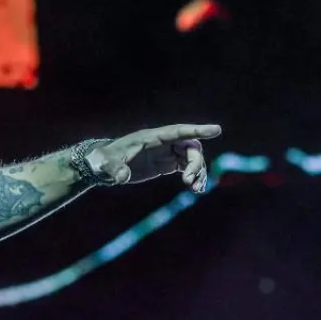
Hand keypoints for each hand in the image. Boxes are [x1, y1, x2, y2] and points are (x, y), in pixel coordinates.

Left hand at [84, 124, 221, 191]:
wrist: (104, 165)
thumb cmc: (105, 160)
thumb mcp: (108, 164)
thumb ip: (116, 169)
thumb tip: (122, 177)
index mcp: (152, 137)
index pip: (179, 131)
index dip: (197, 130)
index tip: (216, 130)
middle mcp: (163, 143)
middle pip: (190, 147)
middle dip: (196, 162)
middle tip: (189, 181)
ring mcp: (167, 153)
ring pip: (192, 158)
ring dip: (199, 172)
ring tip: (196, 189)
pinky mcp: (168, 164)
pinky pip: (188, 168)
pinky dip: (195, 177)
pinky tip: (198, 189)